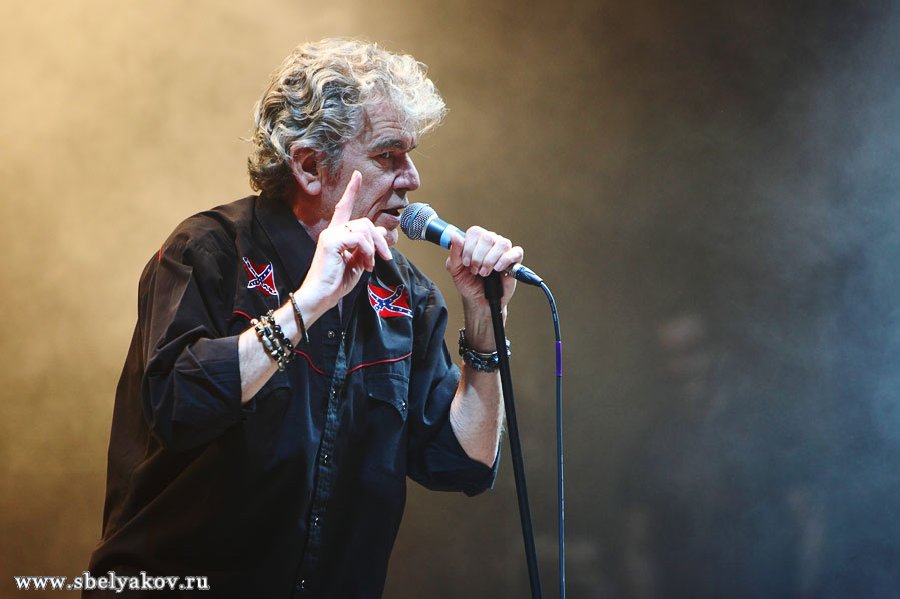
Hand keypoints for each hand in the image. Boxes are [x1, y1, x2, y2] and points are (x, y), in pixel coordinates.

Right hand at [298, 171, 391, 312]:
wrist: (322, 296)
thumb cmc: (336, 282)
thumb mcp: (358, 262)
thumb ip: (367, 246)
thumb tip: (379, 230)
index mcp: (337, 234)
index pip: (344, 207)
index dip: (351, 190)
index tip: (357, 175)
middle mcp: (332, 230)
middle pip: (365, 222)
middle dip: (379, 239)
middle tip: (385, 257)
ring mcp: (331, 235)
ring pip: (364, 229)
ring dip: (374, 248)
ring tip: (371, 264)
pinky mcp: (331, 241)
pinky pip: (358, 238)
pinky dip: (367, 251)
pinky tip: (365, 265)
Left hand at [445, 226, 523, 341]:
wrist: (479, 300)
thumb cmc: (468, 283)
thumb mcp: (455, 269)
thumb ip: (454, 252)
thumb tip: (454, 235)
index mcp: (476, 240)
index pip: (475, 232)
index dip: (469, 248)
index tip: (465, 263)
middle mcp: (491, 242)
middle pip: (488, 237)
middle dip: (478, 257)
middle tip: (475, 270)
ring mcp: (503, 250)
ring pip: (502, 244)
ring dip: (490, 260)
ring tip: (485, 273)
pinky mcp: (514, 261)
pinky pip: (516, 252)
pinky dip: (506, 260)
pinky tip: (498, 269)